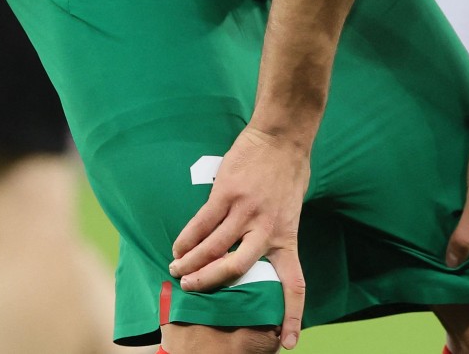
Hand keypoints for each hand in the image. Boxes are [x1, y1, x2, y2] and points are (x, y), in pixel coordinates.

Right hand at [169, 125, 309, 349]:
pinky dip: (186, 239)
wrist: (282, 136)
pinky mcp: (227, 193)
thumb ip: (274, 231)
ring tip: (176, 270)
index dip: (291, 315)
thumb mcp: (291, 209)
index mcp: (287, 236)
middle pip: (234, 268)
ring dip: (190, 262)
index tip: (287, 343)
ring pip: (212, 247)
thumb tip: (256, 250)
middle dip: (209, 283)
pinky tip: (178, 247)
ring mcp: (245, 211)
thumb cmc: (289, 171)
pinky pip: (201, 223)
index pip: (293, 283)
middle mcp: (266, 228)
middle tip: (190, 289)